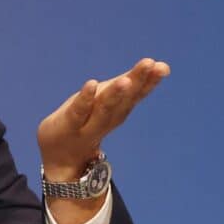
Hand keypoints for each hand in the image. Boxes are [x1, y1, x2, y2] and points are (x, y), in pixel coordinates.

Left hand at [37, 58, 170, 180]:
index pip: (136, 94)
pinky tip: (91, 84)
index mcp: (119, 111)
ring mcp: (88, 123)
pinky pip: (78, 111)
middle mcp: (108, 118)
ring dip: (116, 94)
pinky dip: (86, 98)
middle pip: (125, 99)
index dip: (150, 81)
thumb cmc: (87, 124)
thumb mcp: (110, 103)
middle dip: (138, 82)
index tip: (163, 67)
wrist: (60, 159)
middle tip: (151, 65)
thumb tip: (162, 65)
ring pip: (105, 107)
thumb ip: (129, 86)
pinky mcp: (68, 124)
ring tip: (126, 80)